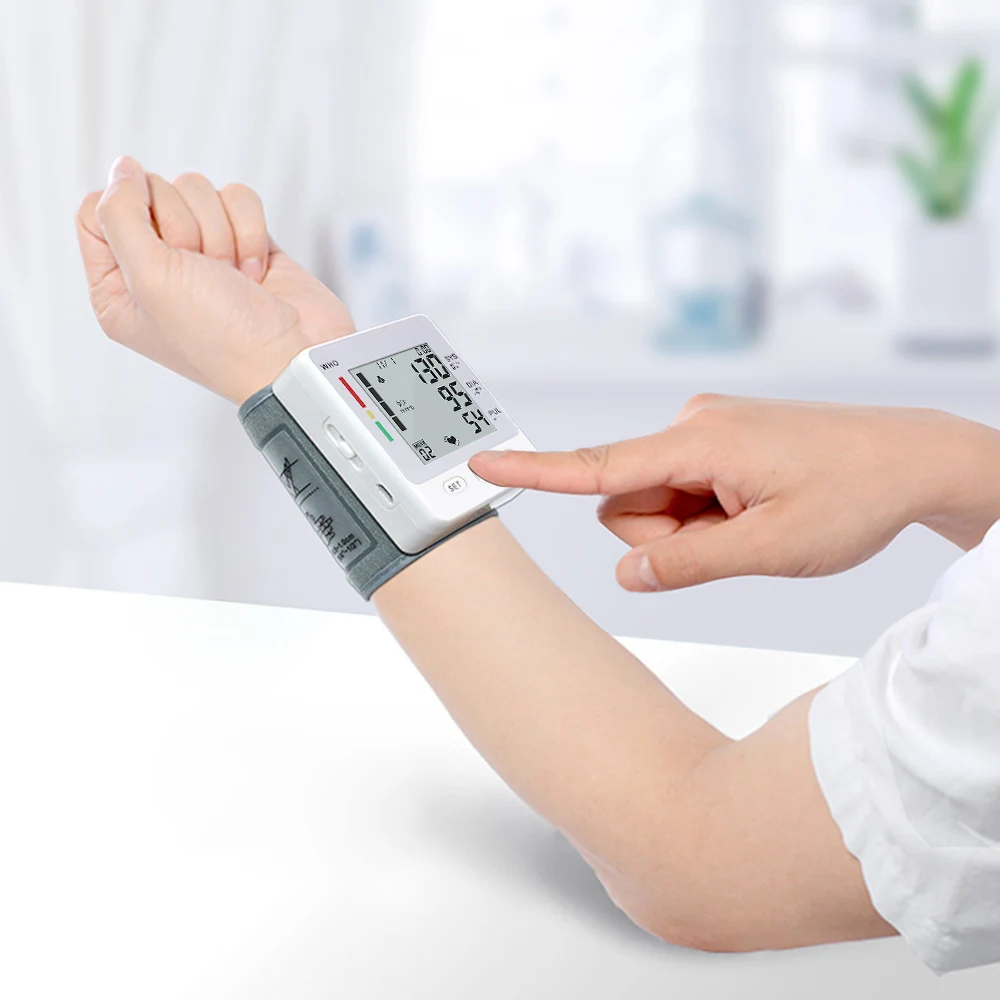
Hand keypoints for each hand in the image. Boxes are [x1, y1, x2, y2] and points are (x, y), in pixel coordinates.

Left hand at [76, 156, 354, 403]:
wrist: (293, 357)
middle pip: (150, 193)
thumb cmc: (222, 338)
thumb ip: (120, 215)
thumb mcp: (150, 278)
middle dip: (185, 228)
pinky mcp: (244, 242)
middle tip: (203, 272)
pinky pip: (237, 198)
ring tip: (233, 277)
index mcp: (118, 288)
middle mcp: (157, 268)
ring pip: (197, 191)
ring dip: (222, 232)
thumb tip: (123, 168)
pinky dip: (251, 230)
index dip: (127, 214)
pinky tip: (255, 271)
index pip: (96, 211)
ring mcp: (203, 255)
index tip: (157, 244)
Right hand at [470, 395, 999, 591]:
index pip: (597, 466)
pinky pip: (681, 490)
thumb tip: (626, 573)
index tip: (482, 465)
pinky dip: (706, 513)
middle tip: (736, 536)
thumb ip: (689, 565)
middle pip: (626, 503)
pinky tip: (755, 507)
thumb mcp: (772, 549)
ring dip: (690, 527)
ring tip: (752, 520)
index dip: (535, 471)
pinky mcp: (716, 441)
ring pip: (654, 503)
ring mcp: (704, 432)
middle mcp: (691, 426)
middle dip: (667, 535)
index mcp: (698, 443)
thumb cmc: (855, 496)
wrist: (914, 459)